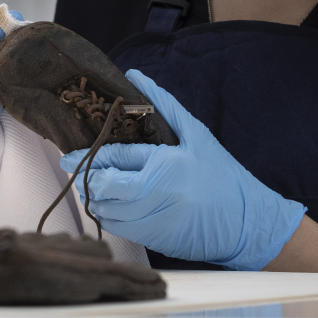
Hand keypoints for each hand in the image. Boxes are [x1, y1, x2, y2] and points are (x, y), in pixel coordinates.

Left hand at [60, 69, 305, 269]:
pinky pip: (121, 231)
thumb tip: (135, 76)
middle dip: (87, 180)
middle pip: (106, 188)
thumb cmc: (223, 175)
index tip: (68, 156)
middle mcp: (160, 194)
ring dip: (95, 200)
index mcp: (168, 164)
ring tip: (92, 188)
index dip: (88, 157)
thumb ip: (164, 105)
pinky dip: (109, 218)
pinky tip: (111, 207)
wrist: (250, 224)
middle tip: (79, 173)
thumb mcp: (196, 135)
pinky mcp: (158, 242)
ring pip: (109, 212)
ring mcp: (158, 221)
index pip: (117, 158)